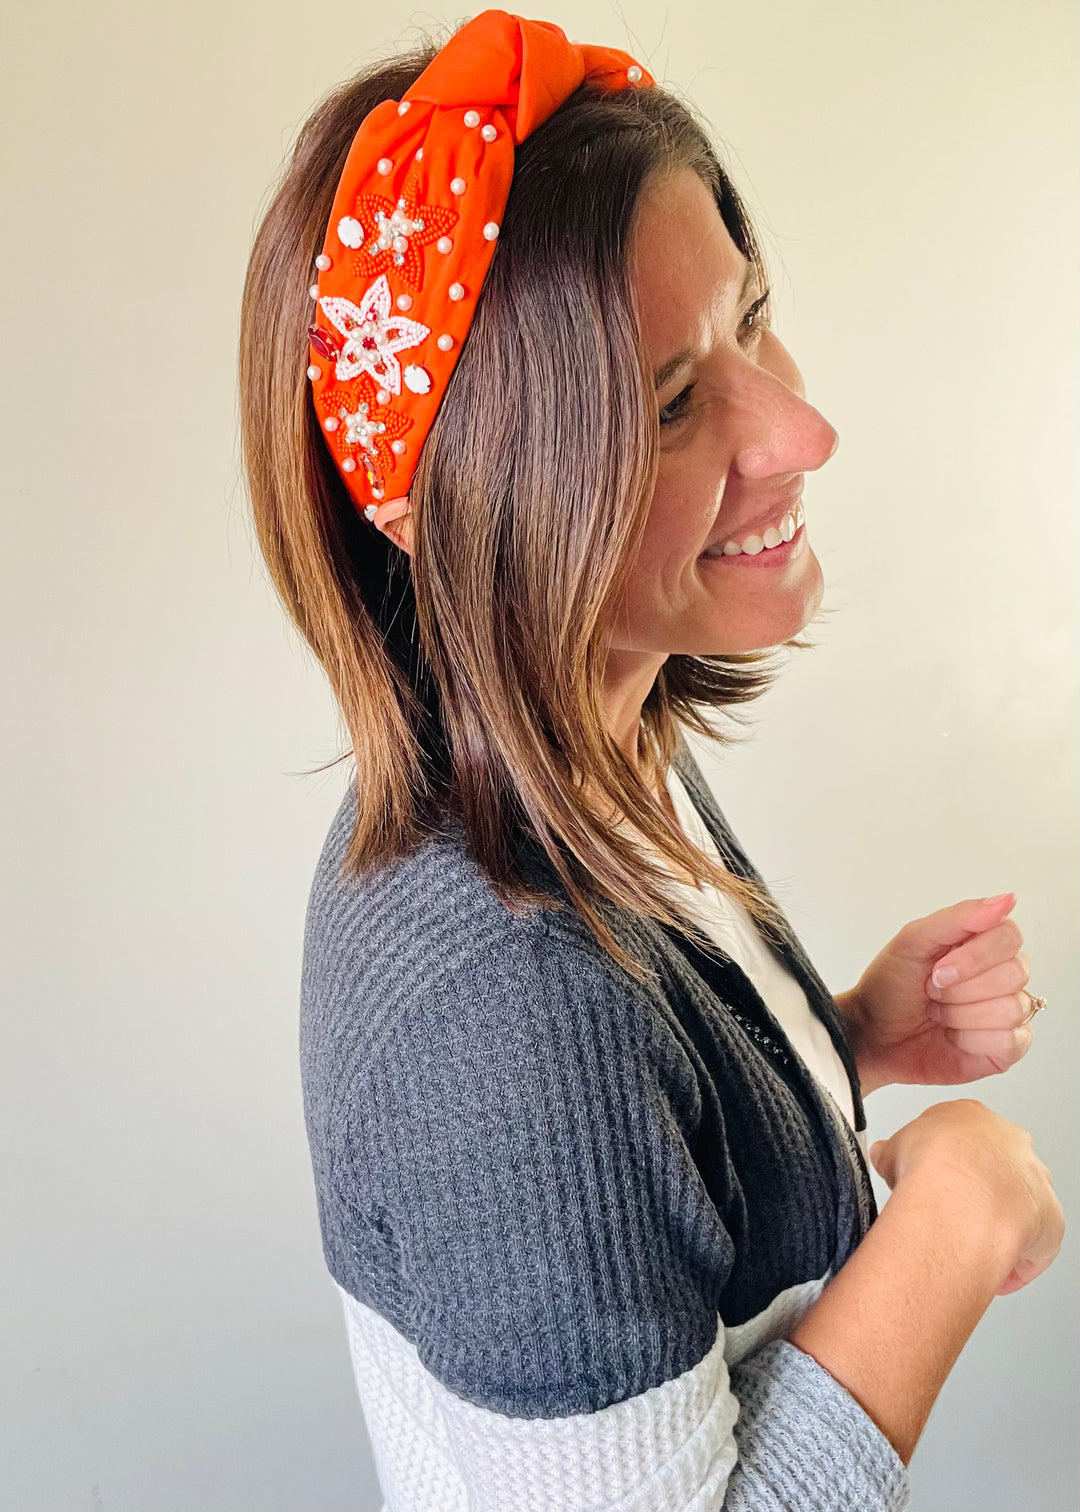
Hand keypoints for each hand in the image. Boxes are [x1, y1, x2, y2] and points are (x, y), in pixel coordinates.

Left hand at [840, 893, 1035, 1091]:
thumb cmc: (888, 987)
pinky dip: (972, 1040)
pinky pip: (1012, 1041)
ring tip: (939, 1014)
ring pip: (1013, 1008)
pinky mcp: (1004, 1049)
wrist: (869, 1036)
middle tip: (933, 992)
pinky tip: (953, 1037)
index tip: (938, 970)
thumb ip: (959, 917)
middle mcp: (999, 976)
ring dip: (962, 1015)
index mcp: (980, 944)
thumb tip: (1006, 900)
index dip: (976, 956)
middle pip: (1016, 972)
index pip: (1009, 937)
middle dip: (962, 988)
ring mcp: (1005, 1014)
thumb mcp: (913, 941)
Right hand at [868, 1098, 1063, 1296]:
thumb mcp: (892, 1149)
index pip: (963, 1139)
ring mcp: (1035, 1179)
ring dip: (996, 1226)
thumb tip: (884, 1155)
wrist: (957, 1191)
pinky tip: (991, 1275)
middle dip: (976, 1193)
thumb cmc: (928, 1163)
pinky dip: (1014, 1265)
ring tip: (966, 1247)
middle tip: (949, 1216)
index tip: (932, 1184)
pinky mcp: (1051, 1219)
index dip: (945, 1165)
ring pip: (1019, 1207)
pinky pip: (1034, 1249)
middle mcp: (1011, 1142)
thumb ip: (893, 1152)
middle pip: (996, 1170)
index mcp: (973, 1117)